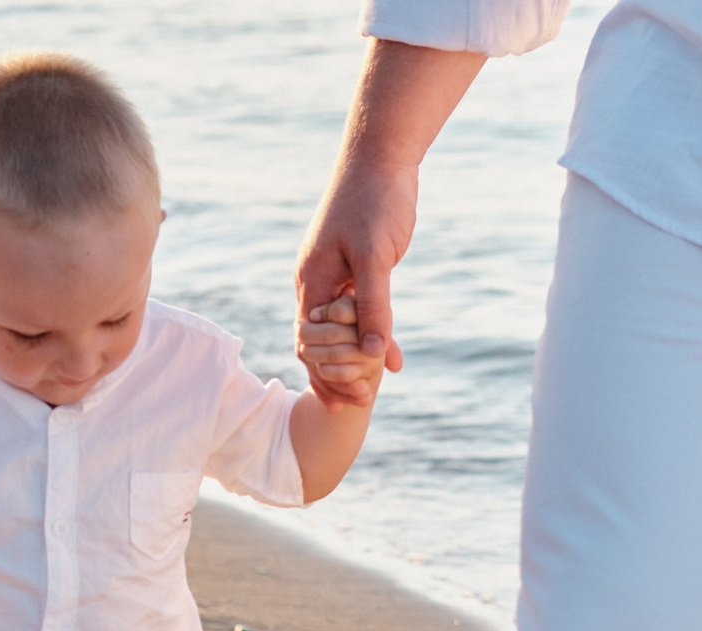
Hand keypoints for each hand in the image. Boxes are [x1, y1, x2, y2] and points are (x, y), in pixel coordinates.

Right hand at [295, 158, 417, 406]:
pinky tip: (391, 353)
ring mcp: (335, 275)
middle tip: (363, 402)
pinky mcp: (355, 268)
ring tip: (374, 387)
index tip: (352, 402)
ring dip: (356, 357)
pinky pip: (357, 311)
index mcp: (312, 282)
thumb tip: (372, 356)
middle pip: (320, 343)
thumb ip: (374, 307)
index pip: (310, 343)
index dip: (328, 375)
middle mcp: (317, 282)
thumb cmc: (375, 201)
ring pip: (340, 329)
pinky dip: (371, 333)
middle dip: (338, 373)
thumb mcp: (374, 258)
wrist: (381, 157)